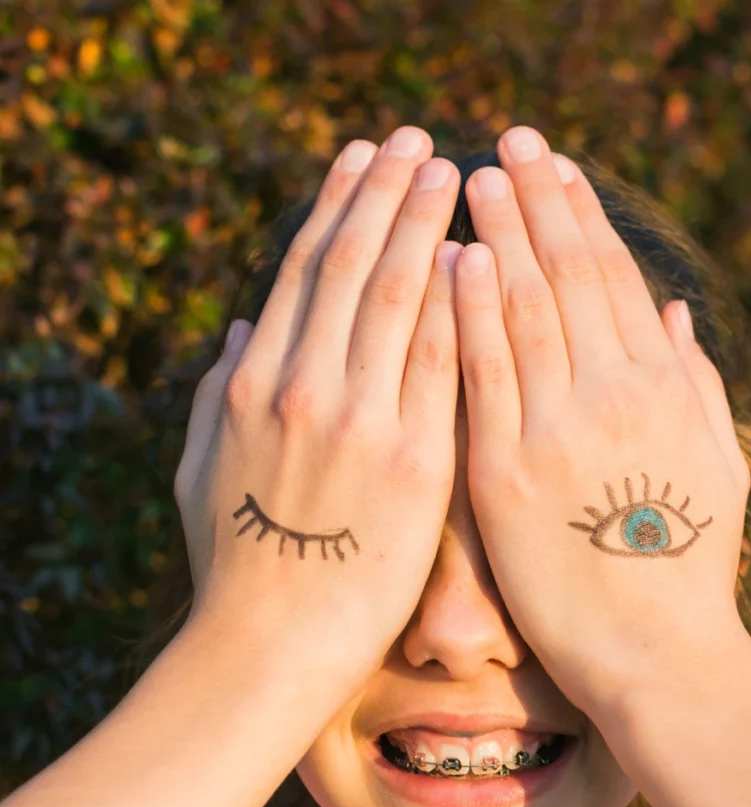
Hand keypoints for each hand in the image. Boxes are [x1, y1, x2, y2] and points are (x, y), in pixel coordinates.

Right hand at [174, 127, 462, 695]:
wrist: (273, 649)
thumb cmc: (235, 565)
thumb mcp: (199, 470)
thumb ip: (215, 392)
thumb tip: (243, 329)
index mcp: (253, 384)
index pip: (303, 270)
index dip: (338, 205)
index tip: (365, 158)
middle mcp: (305, 390)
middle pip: (353, 266)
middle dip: (388, 194)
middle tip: (421, 141)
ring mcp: (363, 425)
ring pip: (397, 298)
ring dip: (427, 228)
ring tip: (456, 174)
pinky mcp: (417, 467)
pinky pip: (442, 366)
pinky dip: (456, 306)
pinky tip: (479, 260)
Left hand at [454, 126, 750, 711]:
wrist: (657, 659)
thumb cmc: (690, 572)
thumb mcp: (719, 469)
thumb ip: (697, 385)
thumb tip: (675, 311)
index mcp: (664, 391)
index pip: (614, 280)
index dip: (584, 218)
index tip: (559, 168)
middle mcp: (614, 398)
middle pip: (568, 279)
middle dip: (538, 204)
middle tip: (510, 143)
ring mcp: (556, 435)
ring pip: (523, 313)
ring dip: (498, 239)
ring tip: (475, 181)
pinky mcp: (503, 479)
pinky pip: (481, 380)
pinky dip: (467, 318)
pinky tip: (451, 265)